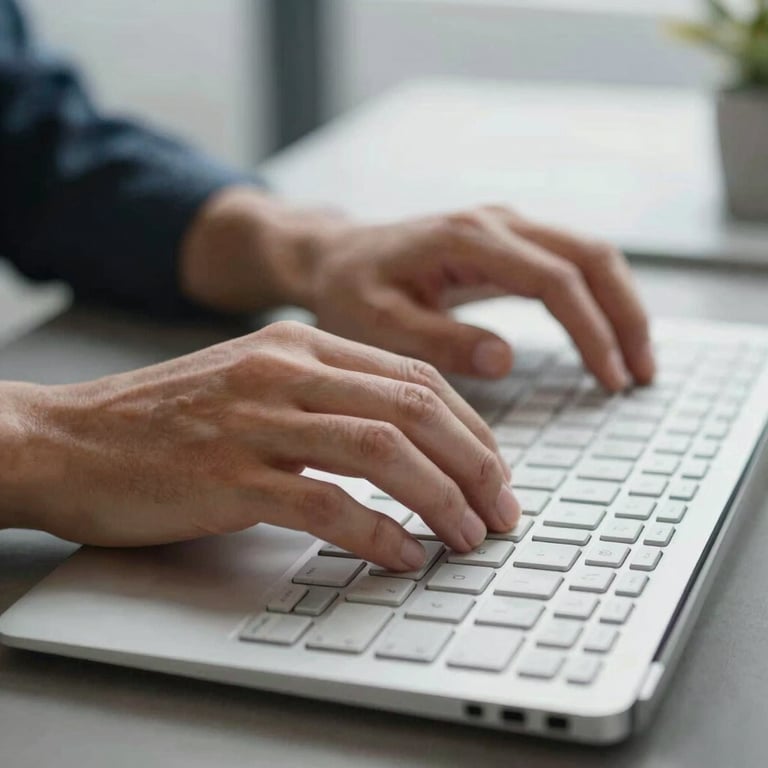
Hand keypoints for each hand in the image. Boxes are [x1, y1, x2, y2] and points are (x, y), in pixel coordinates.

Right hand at [0, 322, 518, 569]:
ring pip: (383, 450)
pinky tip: (402, 555)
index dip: (469, 426)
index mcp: (300, 345)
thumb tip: (403, 441)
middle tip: (501, 508)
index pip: (414, 376)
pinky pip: (327, 504)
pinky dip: (377, 533)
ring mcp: (258, 421)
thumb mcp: (255, 382)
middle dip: (474, 464)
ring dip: (441, 498)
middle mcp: (285, 372)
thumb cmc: (165, 418)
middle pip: (414, 408)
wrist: (68, 438)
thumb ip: (324, 398)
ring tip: (468, 536)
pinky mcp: (230, 476)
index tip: (493, 468)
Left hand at [308, 206, 654, 390]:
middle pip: (591, 257)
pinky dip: (597, 300)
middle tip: (641, 375)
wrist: (335, 258)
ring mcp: (505, 227)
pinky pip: (569, 264)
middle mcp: (496, 223)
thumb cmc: (350, 290)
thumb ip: (439, 340)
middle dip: (626, 316)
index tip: (610, 380)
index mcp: (468, 239)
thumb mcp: (378, 324)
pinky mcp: (507, 243)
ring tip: (636, 363)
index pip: (555, 280)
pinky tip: (604, 337)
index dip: (591, 331)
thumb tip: (504, 360)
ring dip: (621, 307)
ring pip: (590, 256)